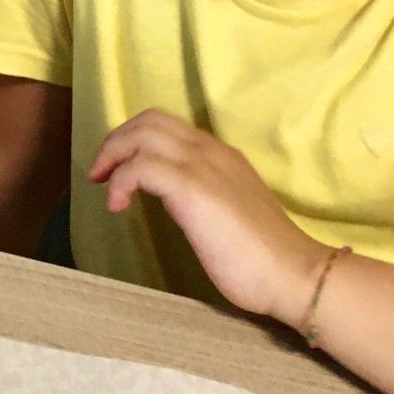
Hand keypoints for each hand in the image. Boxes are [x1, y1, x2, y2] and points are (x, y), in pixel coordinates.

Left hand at [87, 109, 329, 320]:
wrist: (293, 272)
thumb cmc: (262, 256)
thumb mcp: (226, 211)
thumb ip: (201, 196)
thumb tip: (172, 199)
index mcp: (219, 155)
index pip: (167, 125)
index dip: (134, 140)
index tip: (115, 169)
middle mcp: (209, 151)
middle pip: (149, 121)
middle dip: (116, 142)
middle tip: (100, 174)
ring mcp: (201, 166)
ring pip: (142, 135)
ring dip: (112, 156)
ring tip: (103, 186)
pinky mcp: (192, 188)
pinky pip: (141, 167)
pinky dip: (120, 181)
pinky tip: (117, 206)